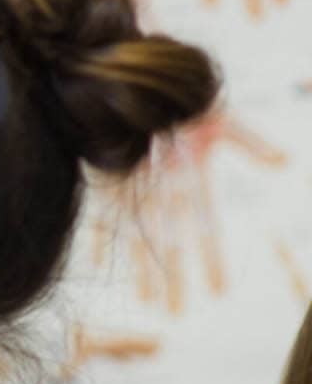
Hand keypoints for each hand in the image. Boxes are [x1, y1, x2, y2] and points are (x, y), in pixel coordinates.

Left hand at [87, 107, 285, 312]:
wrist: (137, 70)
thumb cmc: (185, 91)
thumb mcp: (218, 116)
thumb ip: (249, 142)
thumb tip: (286, 164)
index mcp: (191, 175)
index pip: (204, 224)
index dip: (212, 257)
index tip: (220, 290)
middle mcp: (163, 186)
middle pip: (170, 238)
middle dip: (175, 275)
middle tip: (176, 313)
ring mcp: (134, 184)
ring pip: (140, 234)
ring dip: (143, 267)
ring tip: (146, 302)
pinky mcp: (106, 177)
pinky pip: (103, 213)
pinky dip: (99, 238)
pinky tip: (96, 263)